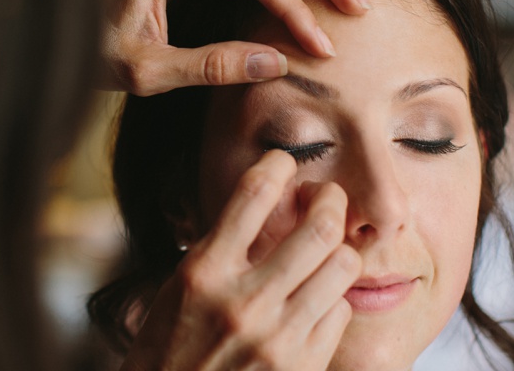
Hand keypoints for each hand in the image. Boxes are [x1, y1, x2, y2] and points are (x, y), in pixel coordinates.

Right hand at [121, 151, 359, 370]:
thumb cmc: (171, 347)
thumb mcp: (181, 286)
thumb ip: (223, 247)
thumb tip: (271, 201)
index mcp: (204, 271)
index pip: (252, 195)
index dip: (277, 165)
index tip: (283, 163)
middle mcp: (242, 302)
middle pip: (318, 227)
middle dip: (330, 200)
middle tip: (326, 197)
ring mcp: (276, 338)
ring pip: (342, 266)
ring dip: (338, 249)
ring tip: (328, 248)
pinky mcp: (301, 367)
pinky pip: (341, 312)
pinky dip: (333, 299)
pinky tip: (317, 300)